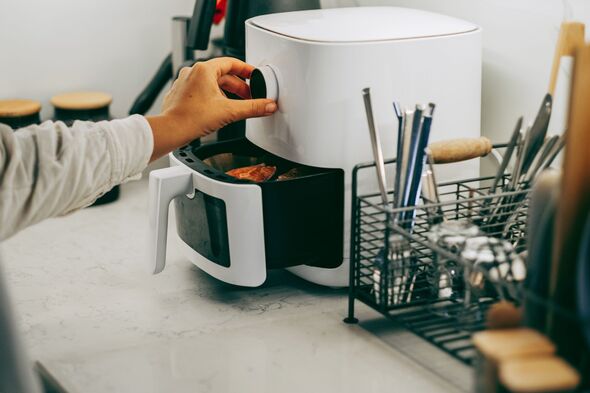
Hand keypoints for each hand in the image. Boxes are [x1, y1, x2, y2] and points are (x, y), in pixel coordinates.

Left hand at [146, 57, 276, 160]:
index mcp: (204, 70)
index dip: (246, 69)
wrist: (170, 130)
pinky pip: (201, 91)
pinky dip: (213, 97)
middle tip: (249, 95)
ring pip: (211, 83)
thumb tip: (268, 105)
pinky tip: (218, 108)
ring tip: (235, 103)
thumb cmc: (191, 118)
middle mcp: (193, 72)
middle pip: (222, 74)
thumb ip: (252, 108)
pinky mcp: (181, 94)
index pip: (231, 62)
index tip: (254, 75)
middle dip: (238, 85)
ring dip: (226, 92)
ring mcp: (185, 83)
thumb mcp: (229, 112)